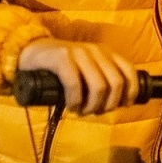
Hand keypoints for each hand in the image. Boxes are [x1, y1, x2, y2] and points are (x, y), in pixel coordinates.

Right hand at [18, 39, 140, 115]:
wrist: (31, 51)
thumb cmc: (61, 66)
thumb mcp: (87, 69)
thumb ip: (102, 79)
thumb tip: (119, 103)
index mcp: (106, 53)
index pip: (129, 71)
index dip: (130, 92)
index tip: (121, 106)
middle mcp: (96, 50)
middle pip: (116, 83)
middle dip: (109, 105)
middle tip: (95, 112)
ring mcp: (79, 52)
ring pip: (99, 86)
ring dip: (92, 106)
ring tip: (82, 111)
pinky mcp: (62, 58)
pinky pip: (75, 84)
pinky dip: (76, 101)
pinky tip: (71, 106)